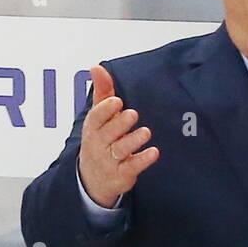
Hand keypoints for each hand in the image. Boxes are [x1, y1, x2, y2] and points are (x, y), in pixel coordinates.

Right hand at [77, 64, 157, 208]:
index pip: (96, 117)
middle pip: (108, 133)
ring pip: (120, 150)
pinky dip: (142, 160)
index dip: (106, 109)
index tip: (117, 101)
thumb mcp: (99, 117)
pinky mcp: (121, 174)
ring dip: (133, 140)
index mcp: (93, 127)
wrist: (93, 179)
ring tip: (146, 132)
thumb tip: (97, 67)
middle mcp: (99, 144)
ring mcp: (109, 160)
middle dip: (119, 123)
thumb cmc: (99, 141)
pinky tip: (153, 152)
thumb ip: (102, 92)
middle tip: (133, 114)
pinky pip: (131, 167)